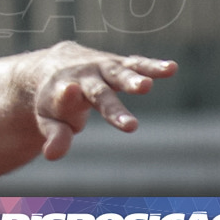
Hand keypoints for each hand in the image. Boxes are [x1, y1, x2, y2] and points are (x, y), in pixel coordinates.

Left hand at [30, 41, 177, 160]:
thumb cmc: (52, 99)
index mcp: (61, 91)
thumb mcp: (47, 119)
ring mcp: (101, 68)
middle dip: (111, 106)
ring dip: (132, 79)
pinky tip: (171, 68)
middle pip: (98, 91)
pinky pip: (135, 64)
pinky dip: (152, 66)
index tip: (69, 91)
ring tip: (146, 86)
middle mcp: (83, 77)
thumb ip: (55, 135)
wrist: (54, 64)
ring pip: (119, 74)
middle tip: (128, 124)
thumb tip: (51, 155)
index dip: (65, 96)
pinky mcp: (118, 63)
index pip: (63, 97)